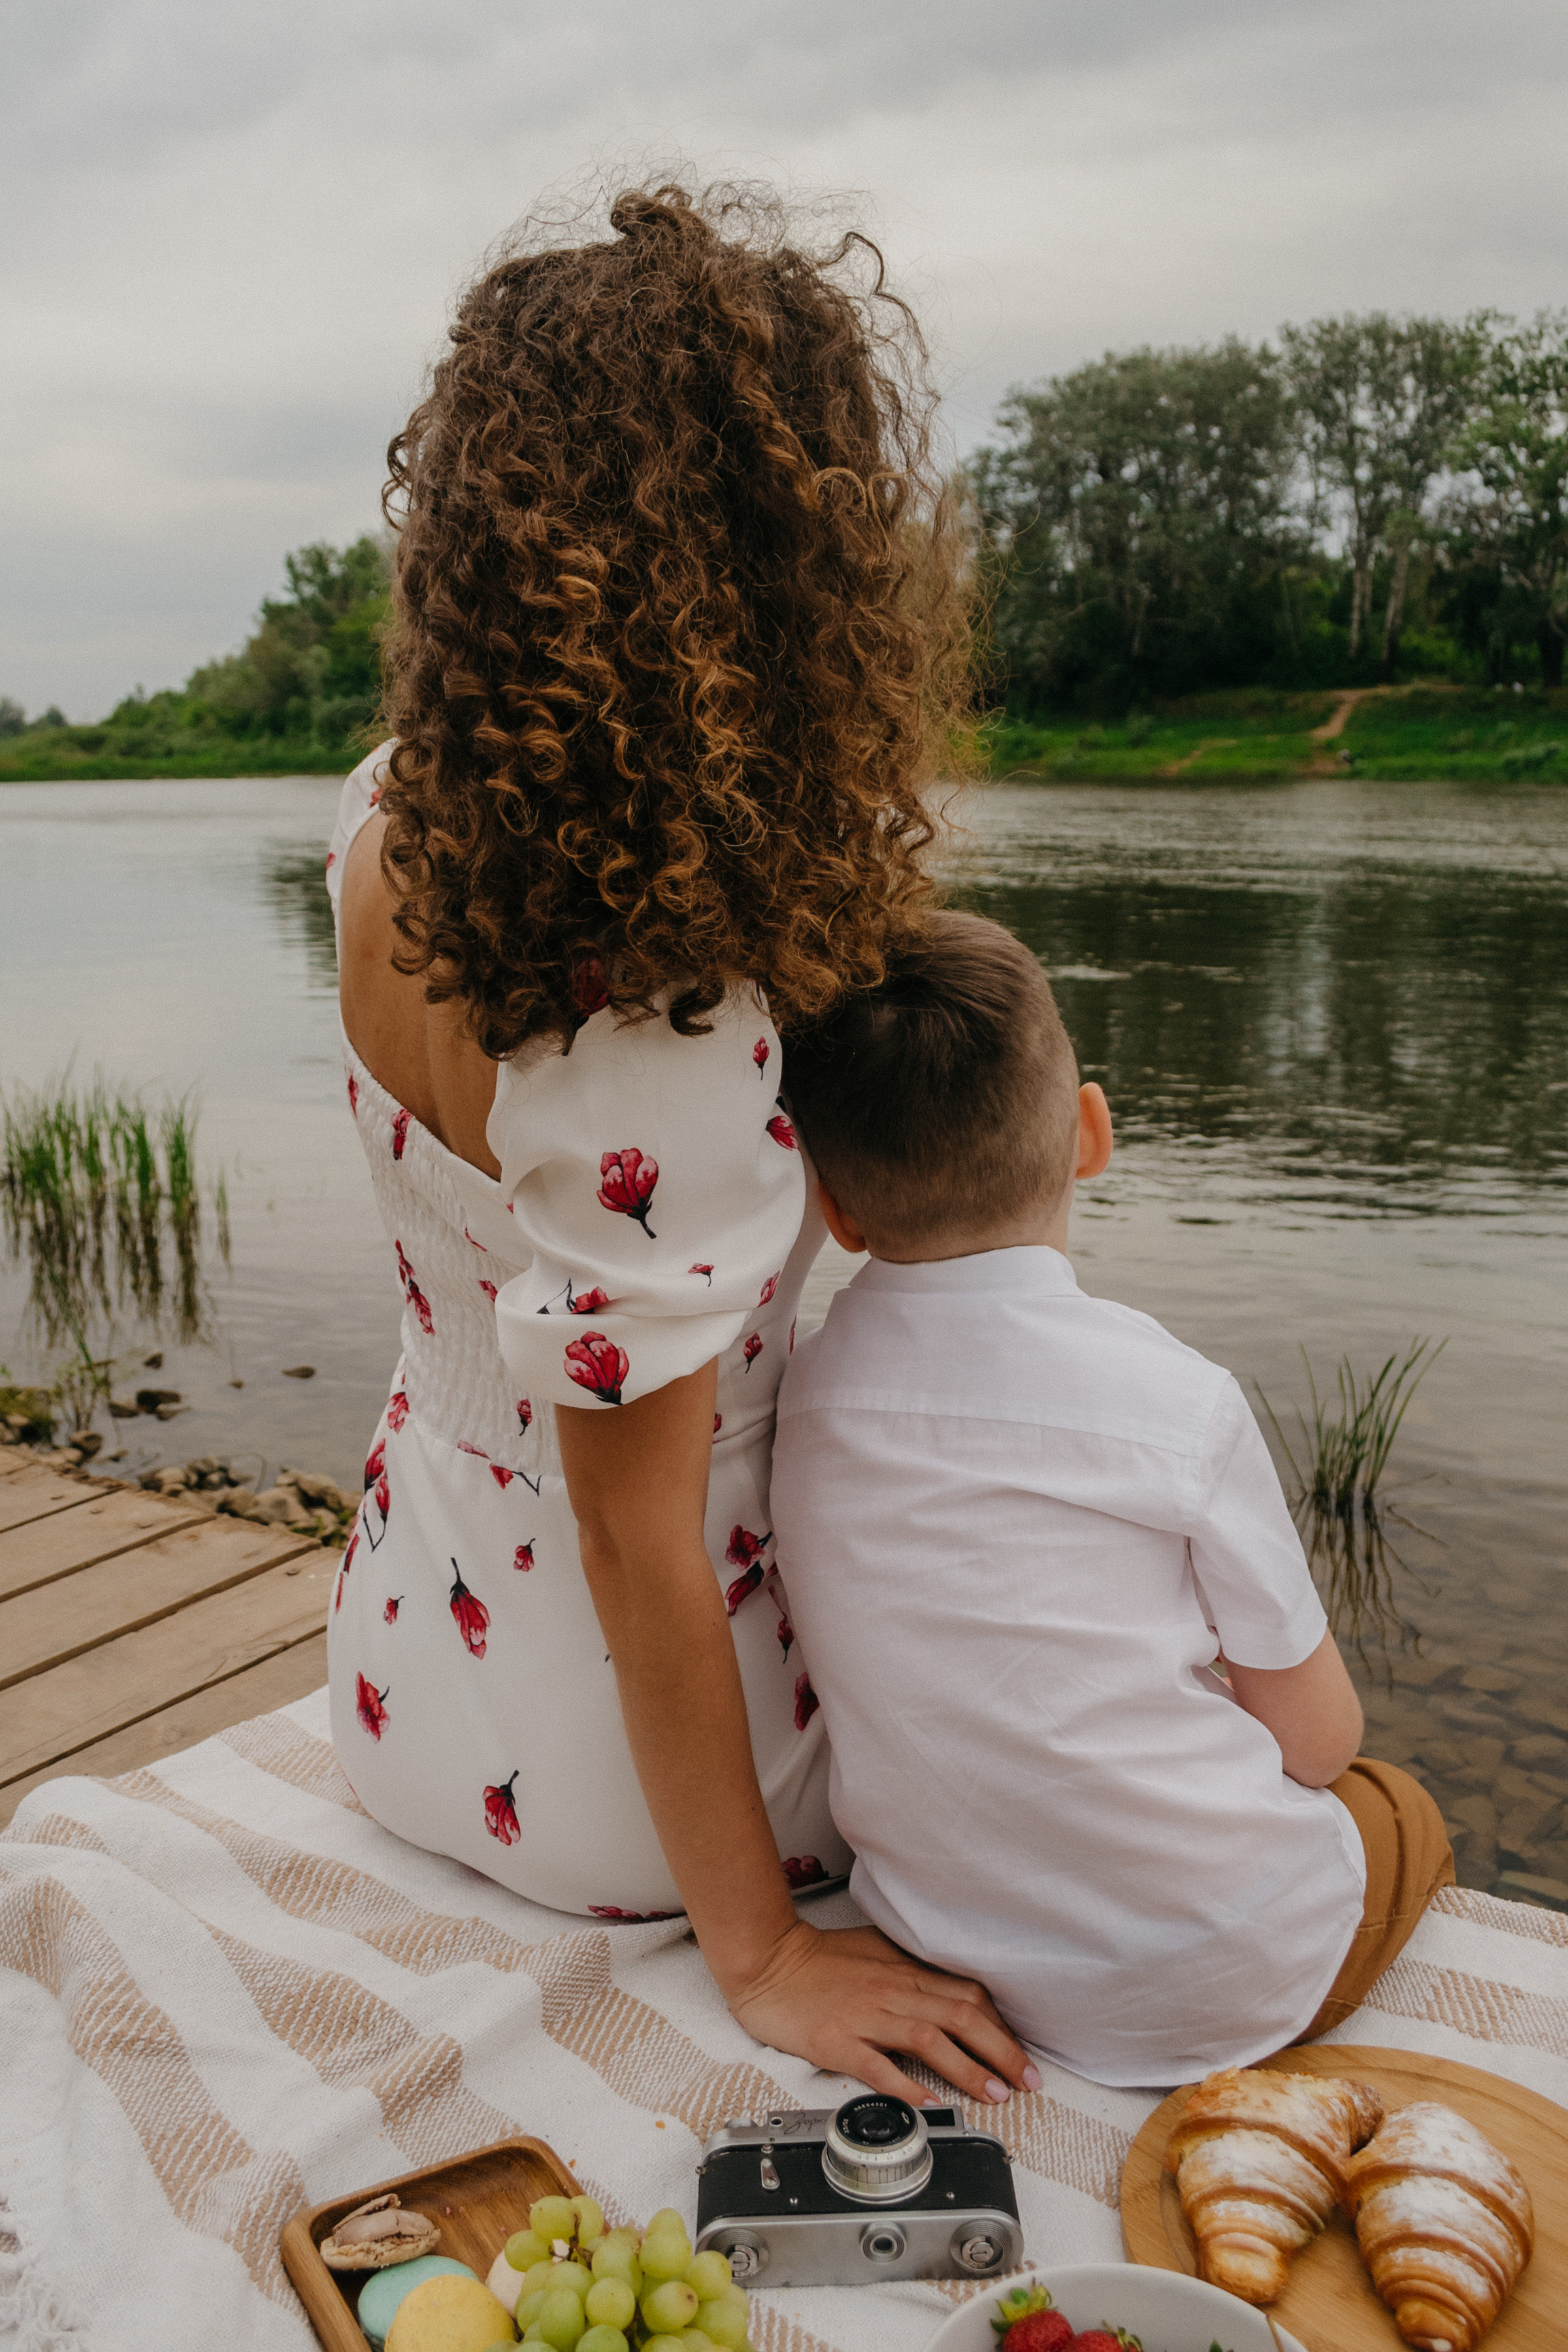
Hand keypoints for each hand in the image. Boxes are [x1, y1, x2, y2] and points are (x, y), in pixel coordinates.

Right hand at [724, 1917, 1040, 2107]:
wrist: (767, 1959)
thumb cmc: (818, 1958)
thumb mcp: (873, 1950)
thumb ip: (909, 1968)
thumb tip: (947, 1988)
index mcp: (903, 1970)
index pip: (967, 1994)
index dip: (1001, 2025)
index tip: (1021, 2052)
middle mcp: (893, 1991)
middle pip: (961, 2017)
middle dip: (1002, 2051)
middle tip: (1029, 2080)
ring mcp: (866, 2017)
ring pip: (930, 2040)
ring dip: (969, 2070)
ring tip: (996, 2095)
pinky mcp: (838, 2041)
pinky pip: (879, 2067)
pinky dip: (908, 2086)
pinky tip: (931, 2105)